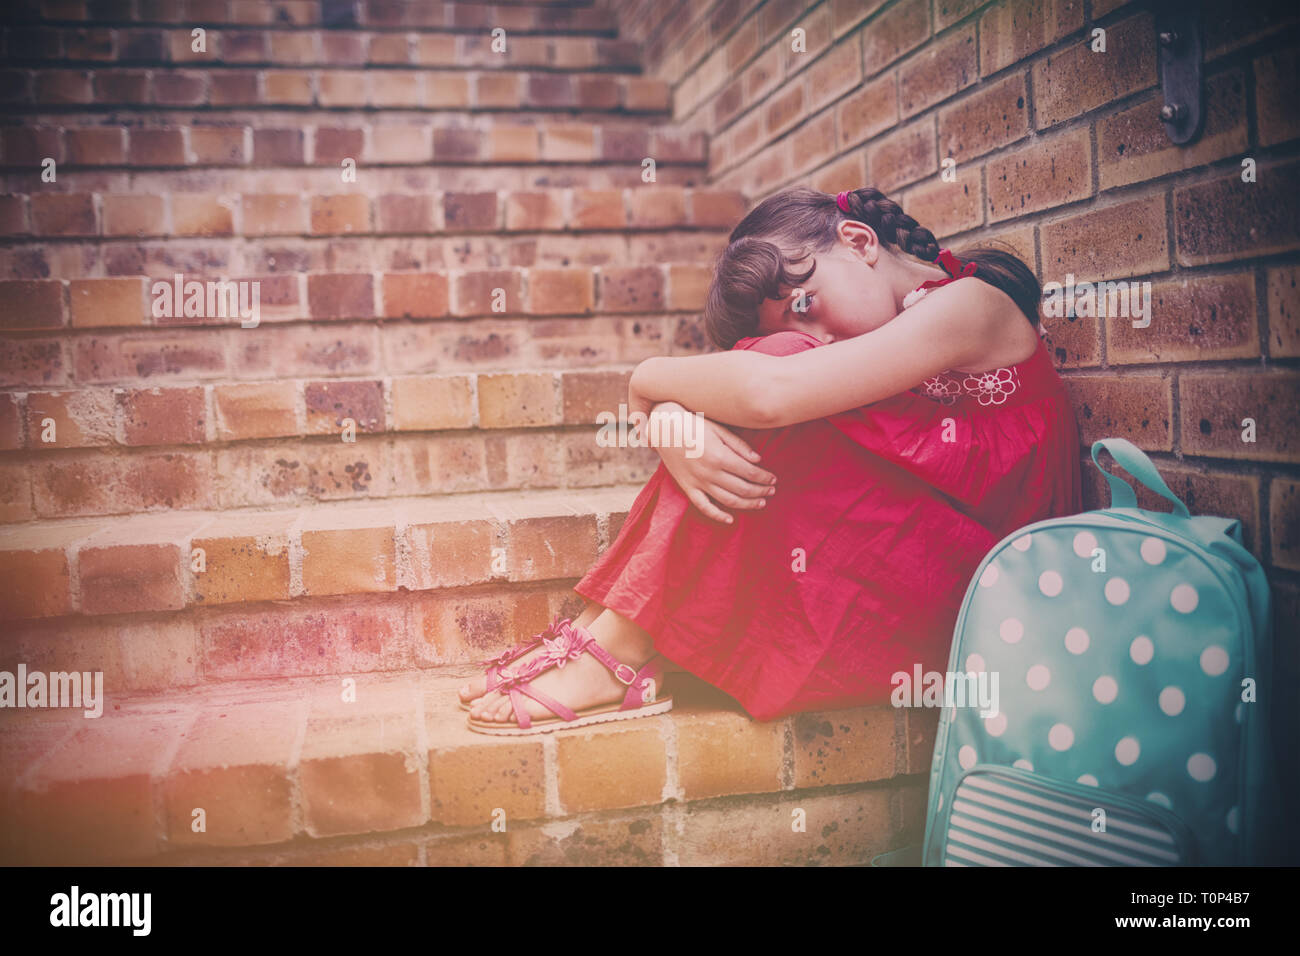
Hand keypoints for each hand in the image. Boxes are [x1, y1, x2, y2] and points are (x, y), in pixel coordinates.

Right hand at [646, 402, 776, 523]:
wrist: (663, 426)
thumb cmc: (693, 423)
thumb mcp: (718, 429)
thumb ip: (738, 445)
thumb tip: (758, 460)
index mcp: (720, 456)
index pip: (750, 472)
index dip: (764, 478)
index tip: (773, 479)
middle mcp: (710, 472)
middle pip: (742, 488)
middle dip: (760, 491)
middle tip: (771, 491)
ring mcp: (698, 482)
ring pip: (727, 500)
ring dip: (747, 504)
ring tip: (760, 503)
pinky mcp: (687, 487)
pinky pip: (703, 506)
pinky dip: (717, 515)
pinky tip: (730, 519)